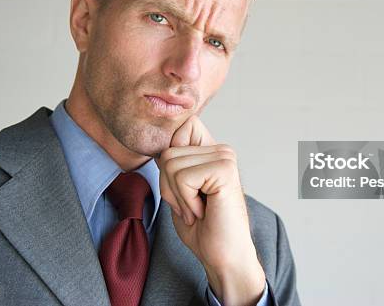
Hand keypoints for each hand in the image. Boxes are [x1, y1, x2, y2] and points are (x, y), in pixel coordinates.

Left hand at [156, 115, 265, 305]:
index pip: (180, 127)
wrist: (223, 257)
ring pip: (170, 164)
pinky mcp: (225, 170)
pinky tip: (203, 211)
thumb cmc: (202, 228)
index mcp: (211, 151)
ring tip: (197, 210)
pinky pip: (183, 177)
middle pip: (166, 152)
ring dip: (177, 196)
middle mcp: (221, 149)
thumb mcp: (178, 190)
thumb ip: (171, 164)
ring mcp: (225, 157)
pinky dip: (185, 200)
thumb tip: (157, 146)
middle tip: (191, 206)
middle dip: (168, 186)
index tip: (184, 189)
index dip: (168, 158)